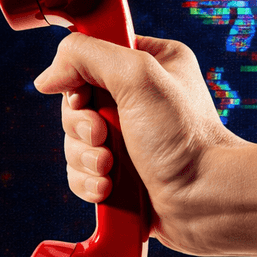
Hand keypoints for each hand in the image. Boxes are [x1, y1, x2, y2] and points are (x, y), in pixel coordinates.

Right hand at [33, 33, 248, 253]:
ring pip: (76, 143)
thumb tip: (48, 78)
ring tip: (111, 169)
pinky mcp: (124, 176)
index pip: (91, 58)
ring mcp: (131, 140)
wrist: (208, 199)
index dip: (78, 81)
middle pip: (75, 104)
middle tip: (103, 138)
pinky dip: (89, 182)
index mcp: (151, 63)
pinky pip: (83, 174)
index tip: (86, 99)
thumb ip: (86, 56)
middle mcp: (141, 99)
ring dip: (85, 158)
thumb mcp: (138, 76)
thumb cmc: (185, 137)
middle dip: (81, 127)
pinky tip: (108, 189)